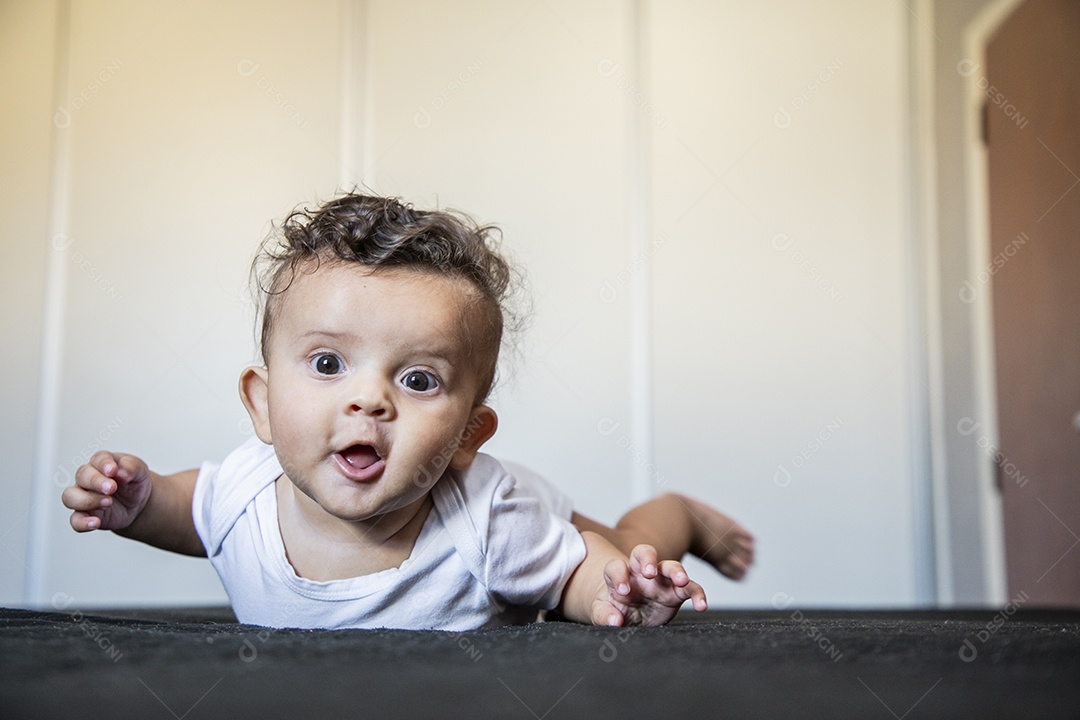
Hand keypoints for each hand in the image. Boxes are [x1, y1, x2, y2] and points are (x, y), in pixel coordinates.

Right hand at [62, 451, 152, 531]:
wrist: (137, 504)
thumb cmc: (133, 482)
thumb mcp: (140, 471)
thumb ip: (131, 467)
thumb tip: (121, 473)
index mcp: (102, 463)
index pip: (98, 459)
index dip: (104, 464)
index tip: (113, 470)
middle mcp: (88, 478)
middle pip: (82, 476)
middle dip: (96, 482)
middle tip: (111, 488)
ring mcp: (83, 497)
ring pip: (70, 496)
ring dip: (87, 500)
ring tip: (107, 503)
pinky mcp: (85, 515)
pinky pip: (75, 520)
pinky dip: (82, 523)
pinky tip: (95, 523)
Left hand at [592, 544, 706, 626]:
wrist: (630, 619)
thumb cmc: (615, 610)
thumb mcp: (604, 612)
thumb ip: (604, 614)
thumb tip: (614, 621)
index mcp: (620, 575)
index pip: (616, 567)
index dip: (619, 576)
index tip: (623, 591)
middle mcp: (640, 573)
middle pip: (644, 552)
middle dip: (648, 558)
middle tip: (649, 572)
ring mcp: (660, 581)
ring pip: (670, 566)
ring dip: (677, 571)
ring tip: (681, 580)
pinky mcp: (676, 592)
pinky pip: (690, 588)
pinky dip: (698, 594)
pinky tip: (701, 605)